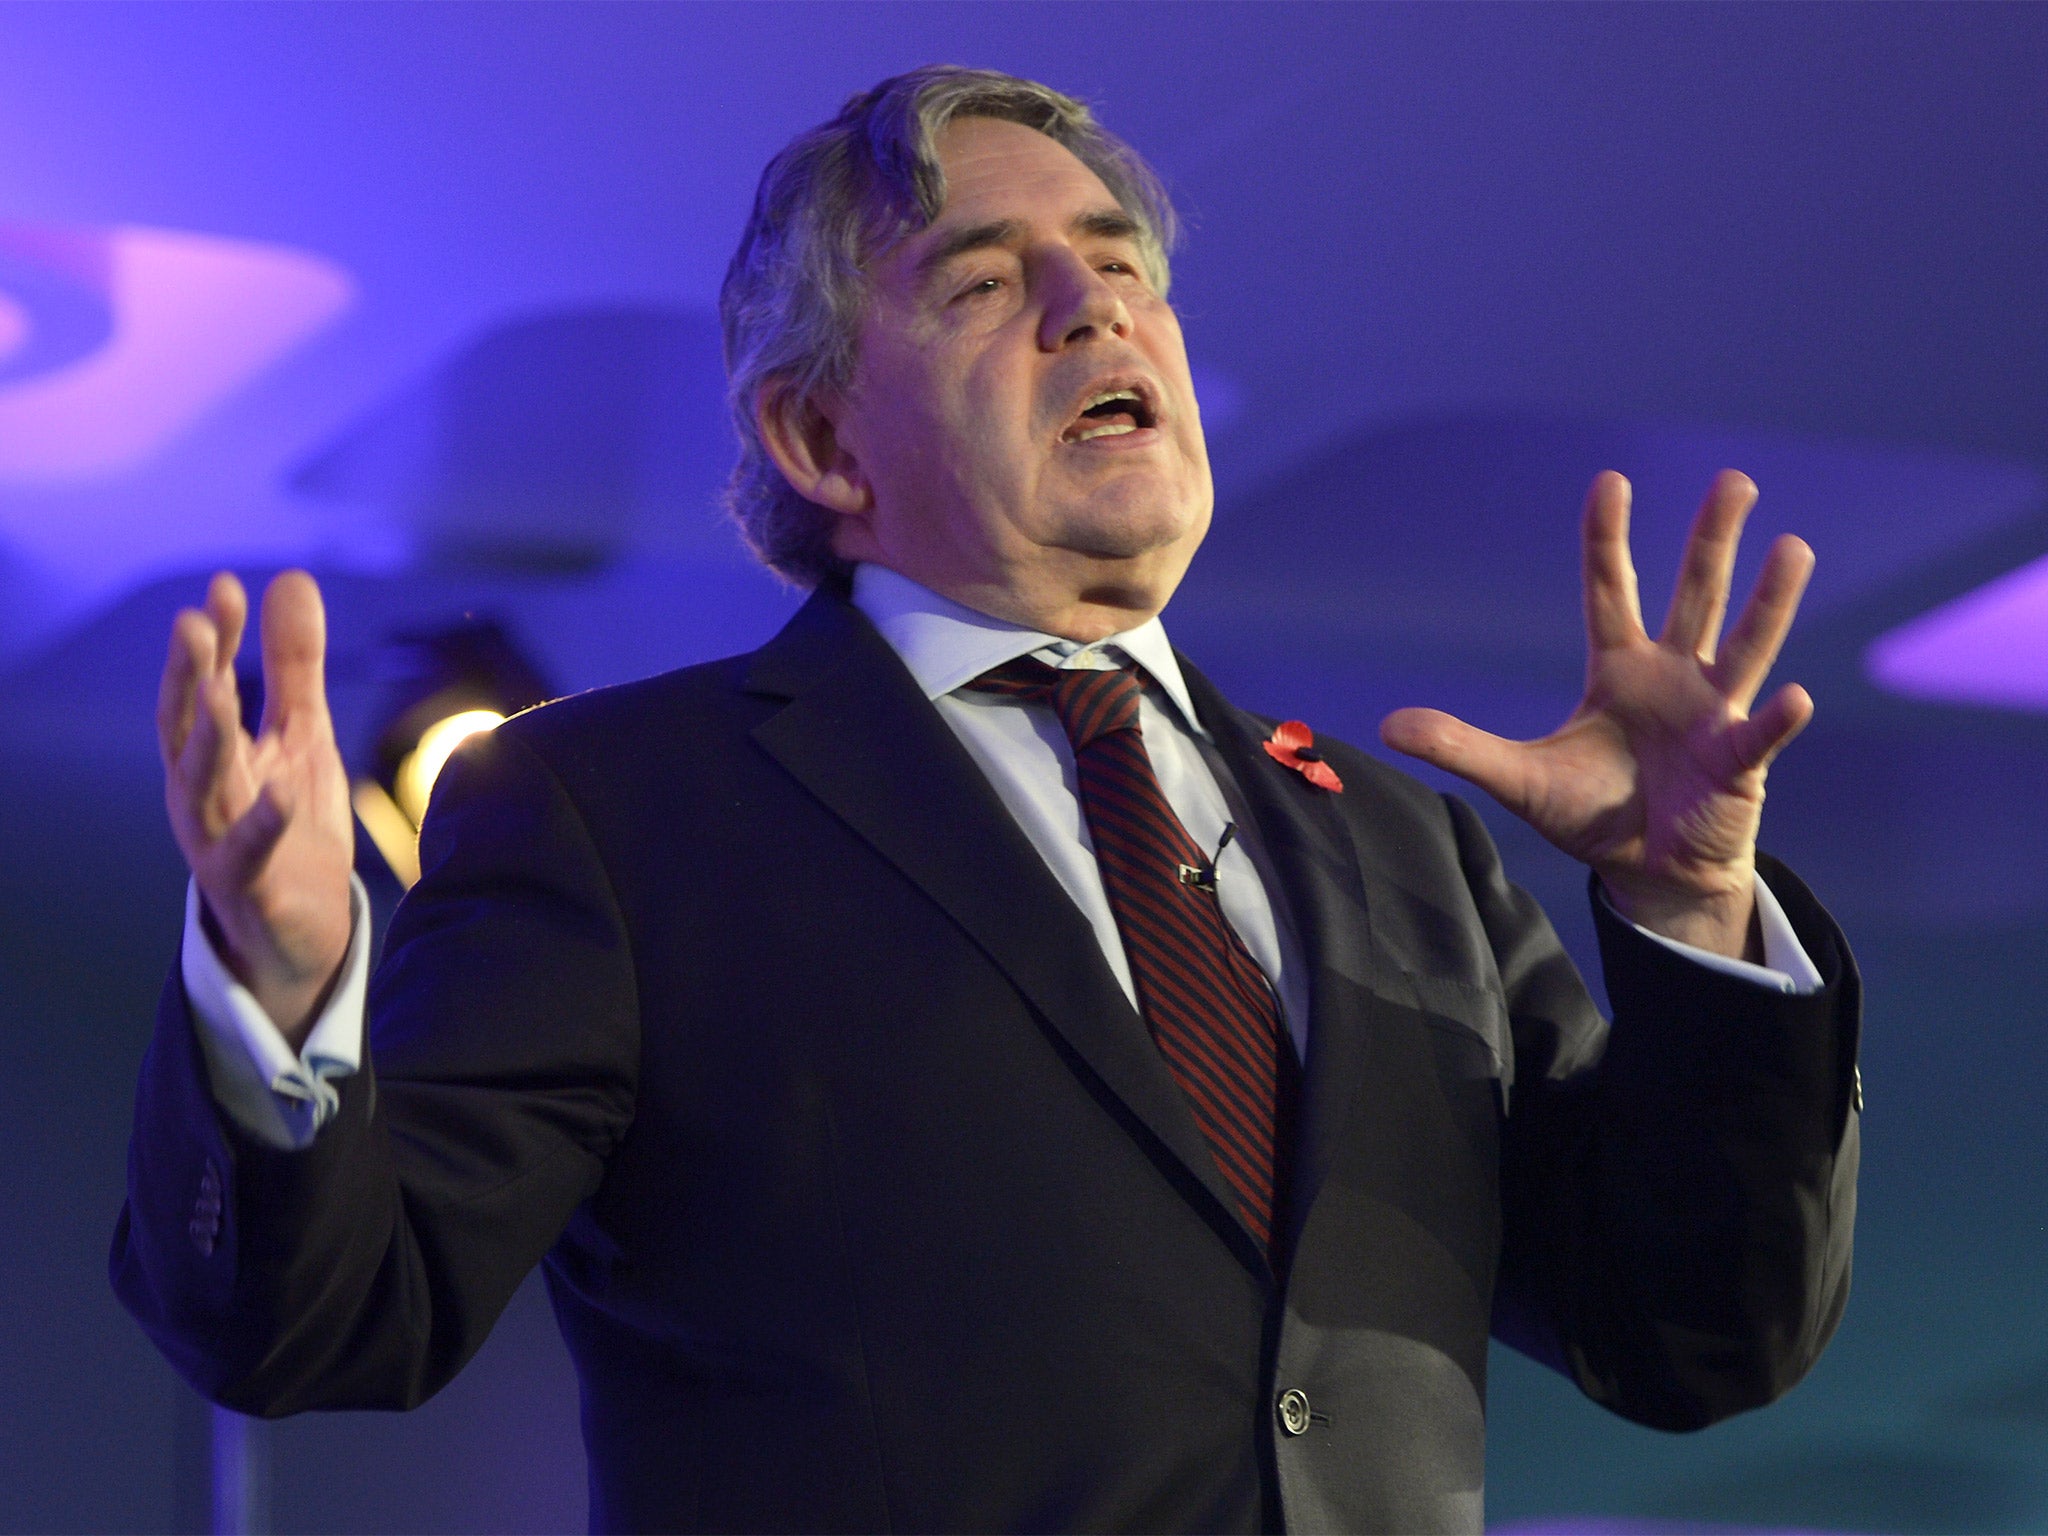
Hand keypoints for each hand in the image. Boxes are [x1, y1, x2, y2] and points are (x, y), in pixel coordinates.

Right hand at [158, 571, 354, 1044]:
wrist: (302, 929)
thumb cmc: (291, 826)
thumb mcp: (301, 735)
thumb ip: (294, 665)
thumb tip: (289, 579)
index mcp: (213, 753)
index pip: (207, 686)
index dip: (215, 639)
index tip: (225, 588)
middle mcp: (202, 792)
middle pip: (187, 728)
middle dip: (190, 677)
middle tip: (192, 623)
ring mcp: (218, 840)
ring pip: (203, 787)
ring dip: (209, 738)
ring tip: (221, 691)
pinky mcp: (249, 887)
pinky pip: (248, 855)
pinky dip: (263, 824)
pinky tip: (282, 794)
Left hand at [1380, 470, 1814, 959]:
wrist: (1649, 872)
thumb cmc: (1592, 815)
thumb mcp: (1518, 780)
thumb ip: (1460, 749)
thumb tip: (1387, 726)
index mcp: (1620, 670)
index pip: (1612, 590)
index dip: (1608, 539)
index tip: (1611, 480)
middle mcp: (1674, 677)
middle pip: (1696, 594)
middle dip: (1714, 539)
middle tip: (1735, 479)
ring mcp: (1714, 713)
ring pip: (1746, 644)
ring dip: (1769, 600)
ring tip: (1792, 547)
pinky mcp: (1739, 762)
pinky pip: (1760, 734)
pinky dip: (1777, 718)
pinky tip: (1795, 697)